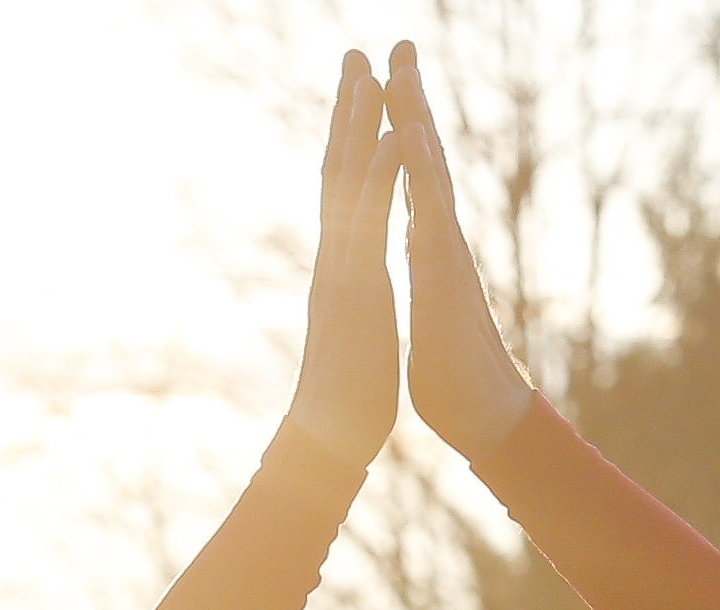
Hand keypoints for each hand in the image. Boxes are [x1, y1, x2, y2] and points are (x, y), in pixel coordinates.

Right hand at [279, 53, 403, 469]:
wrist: (328, 443)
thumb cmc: (346, 395)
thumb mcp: (356, 332)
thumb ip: (353, 299)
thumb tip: (352, 285)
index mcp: (341, 267)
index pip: (343, 192)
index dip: (350, 143)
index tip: (359, 96)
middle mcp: (334, 258)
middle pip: (337, 171)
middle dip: (347, 113)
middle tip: (354, 56)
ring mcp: (340, 270)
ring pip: (346, 184)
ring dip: (358, 126)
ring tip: (367, 74)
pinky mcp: (354, 289)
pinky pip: (369, 223)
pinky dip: (379, 178)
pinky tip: (391, 140)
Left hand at [385, 41, 536, 457]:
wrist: (483, 418)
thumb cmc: (455, 369)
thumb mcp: (429, 305)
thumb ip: (429, 268)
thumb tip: (426, 248)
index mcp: (430, 246)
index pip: (412, 174)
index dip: (400, 126)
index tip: (386, 79)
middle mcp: (442, 240)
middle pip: (425, 159)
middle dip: (411, 101)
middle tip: (401, 46)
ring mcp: (447, 255)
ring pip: (430, 177)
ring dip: (417, 123)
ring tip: (404, 73)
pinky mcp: (446, 279)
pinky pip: (432, 216)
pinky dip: (423, 175)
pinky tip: (414, 138)